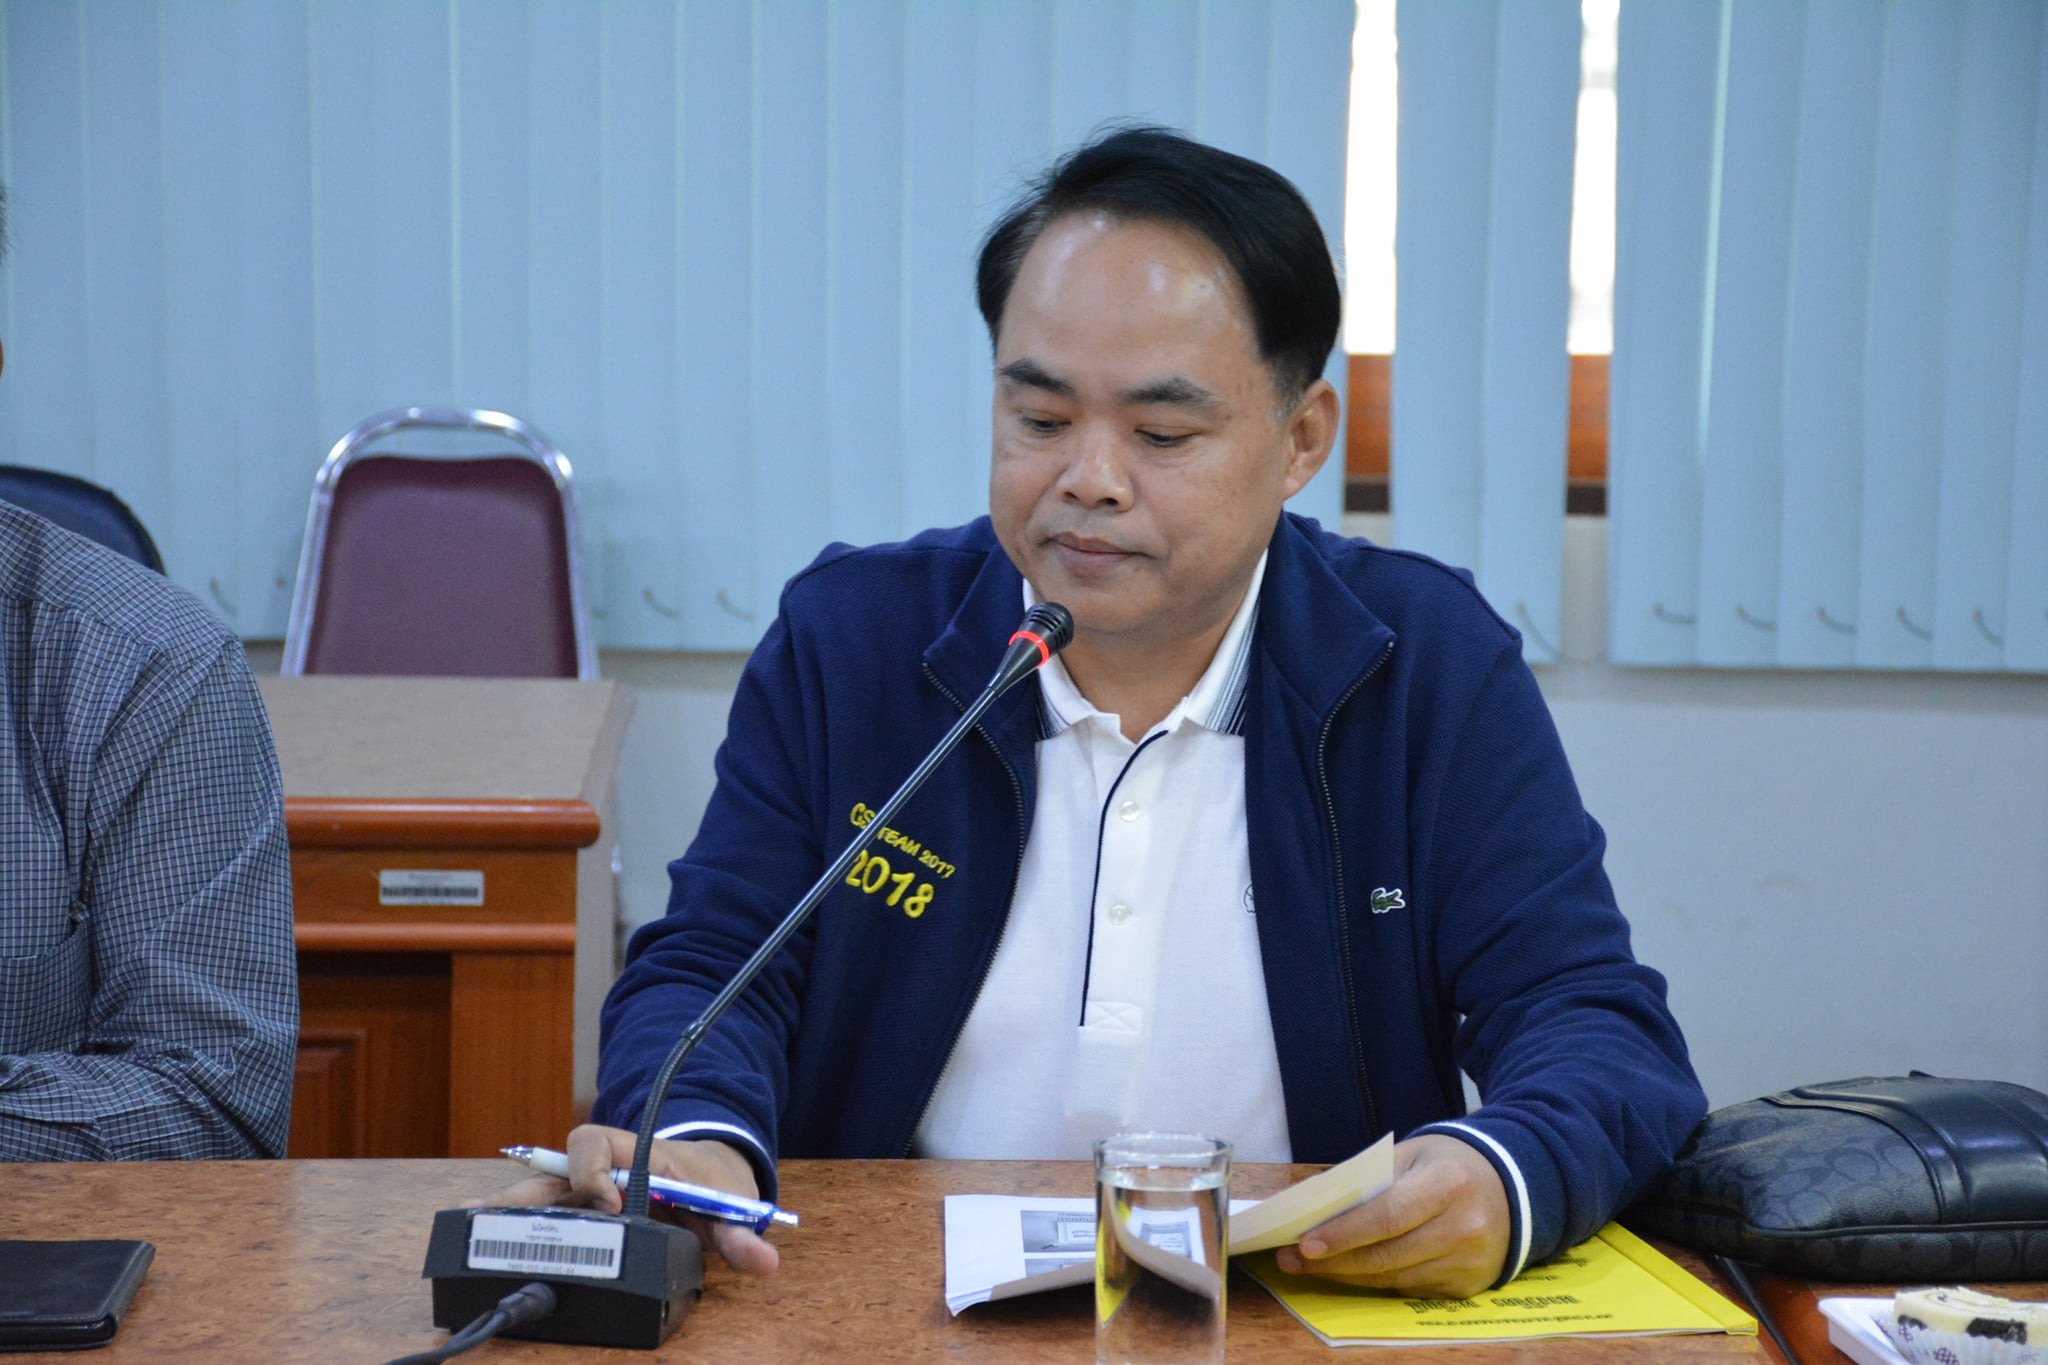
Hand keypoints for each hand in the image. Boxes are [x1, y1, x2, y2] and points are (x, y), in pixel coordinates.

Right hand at [485, 1123, 779, 1274]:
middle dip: (523, 1195)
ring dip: (503, 1210)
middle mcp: (601, 1169)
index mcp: (634, 1153)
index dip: (594, 1171)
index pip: (596, 1142)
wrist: (706, 1173)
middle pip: (551, 1173)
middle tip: (497, 1219)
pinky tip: (474, 1235)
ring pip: (536, 1195)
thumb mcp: (726, 1205)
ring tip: (465, 1225)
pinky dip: (509, 1225)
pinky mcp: (577, 1214)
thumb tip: (764, 1262)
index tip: (611, 1205)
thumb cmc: (709, 1184)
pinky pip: (539, 1216)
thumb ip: (740, 1234)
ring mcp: (584, 1192)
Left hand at [1273, 1134, 1508, 1298]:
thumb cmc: (1448, 1165)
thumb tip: (1316, 1205)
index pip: (1389, 1215)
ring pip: (1395, 1278)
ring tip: (1311, 1267)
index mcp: (1448, 1183)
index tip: (1305, 1243)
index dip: (1345, 1233)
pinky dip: (1377, 1281)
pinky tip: (1352, 1271)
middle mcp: (1464, 1226)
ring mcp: (1469, 1262)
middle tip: (1291, 1260)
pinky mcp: (1467, 1286)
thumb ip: (1368, 1178)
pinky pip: (1410, 1289)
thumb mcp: (1412, 1154)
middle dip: (1334, 1261)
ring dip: (1348, 1275)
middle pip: (1388, 1254)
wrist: (1512, 1188)